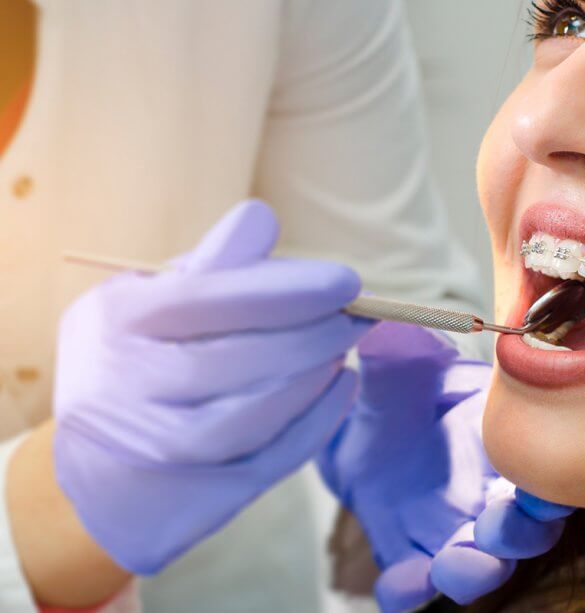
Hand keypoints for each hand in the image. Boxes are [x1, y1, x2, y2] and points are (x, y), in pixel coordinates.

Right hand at [53, 200, 368, 573]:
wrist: (93, 470)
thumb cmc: (135, 362)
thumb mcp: (150, 302)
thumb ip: (209, 266)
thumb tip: (262, 218)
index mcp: (117, 322)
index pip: (211, 298)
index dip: (288, 289)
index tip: (346, 282)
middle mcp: (124, 389)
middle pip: (239, 359)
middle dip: (313, 334)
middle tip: (357, 317)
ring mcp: (154, 450)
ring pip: (255, 415)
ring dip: (314, 377)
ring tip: (340, 349)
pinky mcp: (190, 497)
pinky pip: (269, 460)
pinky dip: (316, 421)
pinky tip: (339, 388)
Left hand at [318, 323, 574, 610]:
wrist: (355, 423)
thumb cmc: (397, 387)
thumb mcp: (396, 364)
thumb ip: (401, 353)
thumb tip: (391, 333)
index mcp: (502, 440)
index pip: (546, 465)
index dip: (555, 480)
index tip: (547, 485)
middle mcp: (488, 492)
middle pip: (526, 528)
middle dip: (519, 535)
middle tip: (496, 527)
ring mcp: (449, 528)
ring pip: (479, 565)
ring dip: (474, 571)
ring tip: (452, 565)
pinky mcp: (408, 553)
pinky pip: (414, 585)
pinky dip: (409, 591)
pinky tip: (398, 585)